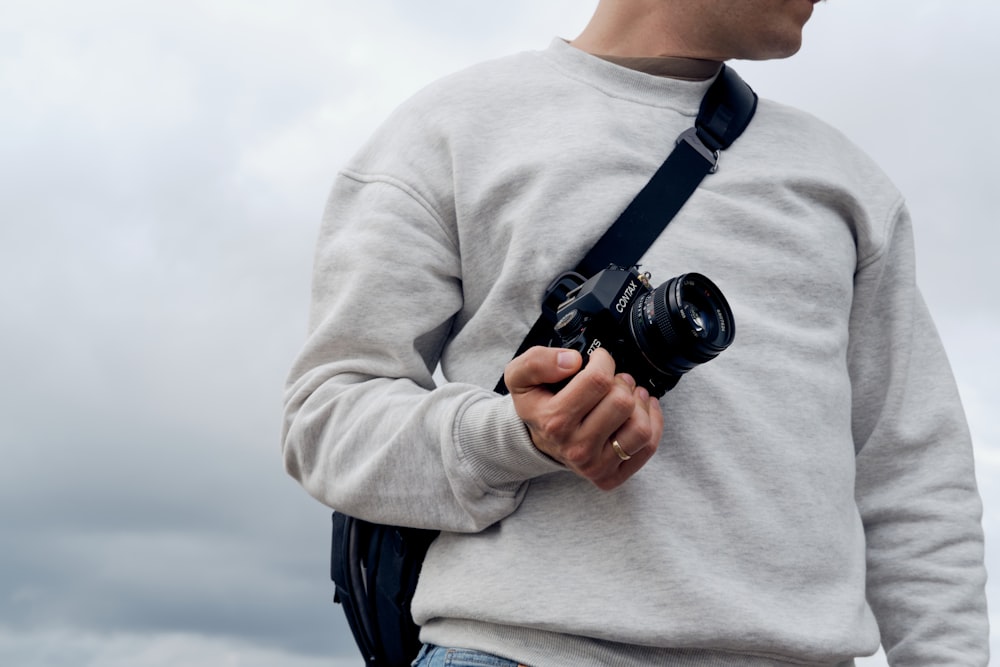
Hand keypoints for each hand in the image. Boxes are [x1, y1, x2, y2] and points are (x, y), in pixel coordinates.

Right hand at [503, 346, 662, 489]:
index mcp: (554, 422)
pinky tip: (641, 409)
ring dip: (638, 403)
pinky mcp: (611, 476)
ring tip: (629, 394)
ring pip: (639, 427)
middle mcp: (576, 449)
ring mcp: (595, 466)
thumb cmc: (537, 405)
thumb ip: (538, 362)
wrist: (538, 441)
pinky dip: (651, 422)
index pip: (597, 381)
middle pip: (622, 402)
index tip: (600, 359)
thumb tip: (572, 361)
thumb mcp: (519, 376)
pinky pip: (647, 446)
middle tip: (614, 381)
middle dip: (621, 383)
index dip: (604, 361)